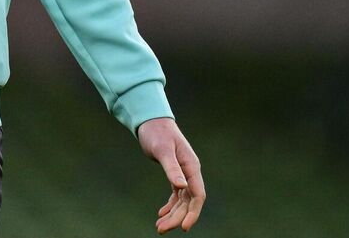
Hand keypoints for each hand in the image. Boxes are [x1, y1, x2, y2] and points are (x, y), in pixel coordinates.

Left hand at [138, 117, 204, 232]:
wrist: (151, 121)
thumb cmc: (157, 133)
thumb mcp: (162, 150)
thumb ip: (172, 168)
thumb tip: (181, 186)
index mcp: (191, 166)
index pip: (198, 195)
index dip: (193, 213)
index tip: (184, 227)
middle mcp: (190, 172)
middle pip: (188, 201)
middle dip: (177, 217)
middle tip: (161, 229)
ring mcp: (184, 173)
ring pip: (182, 200)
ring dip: (172, 214)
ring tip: (159, 226)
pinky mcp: (175, 173)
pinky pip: (176, 195)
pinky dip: (170, 205)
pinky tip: (161, 213)